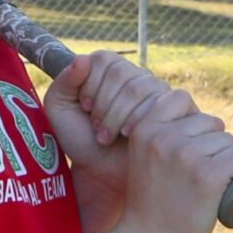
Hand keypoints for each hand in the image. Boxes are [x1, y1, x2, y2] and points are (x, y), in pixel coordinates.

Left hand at [45, 52, 175, 232]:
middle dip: (104, 103)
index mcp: (108, 70)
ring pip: (140, 86)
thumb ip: (63, 82)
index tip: (84, 108)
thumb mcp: (59, 110)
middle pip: (123, 71)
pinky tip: (130, 136)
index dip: (91, 85)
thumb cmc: (80, 140)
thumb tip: (82, 59)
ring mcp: (156, 91)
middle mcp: (134, 76)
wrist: (101, 173)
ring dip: (118, 115)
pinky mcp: (173, 109)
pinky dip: (138, 120)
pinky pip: (161, 101)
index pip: (103, 60)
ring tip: (107, 137)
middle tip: (96, 128)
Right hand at [112, 88, 232, 232]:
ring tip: (210, 186)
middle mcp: (164, 136)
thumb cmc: (149, 203)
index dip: (192, 120)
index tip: (189, 146)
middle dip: (212, 145)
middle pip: (210, 123)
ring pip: (227, 142)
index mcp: (144, 128)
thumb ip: (160, 135)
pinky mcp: (208, 175)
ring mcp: (186, 154)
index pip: (180, 98)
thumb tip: (198, 115)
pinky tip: (229, 189)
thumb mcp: (144, 158)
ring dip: (227, 161)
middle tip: (199, 176)